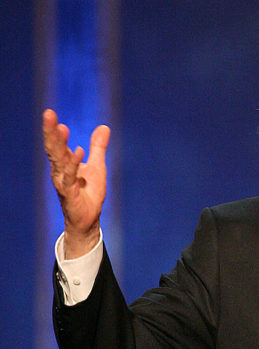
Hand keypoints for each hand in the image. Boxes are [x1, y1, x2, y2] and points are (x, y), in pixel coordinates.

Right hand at [43, 109, 109, 258]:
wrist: (88, 218)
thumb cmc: (89, 192)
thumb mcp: (97, 166)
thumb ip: (98, 147)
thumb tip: (104, 126)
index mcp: (64, 163)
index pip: (57, 144)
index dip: (54, 130)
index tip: (52, 114)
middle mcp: (60, 171)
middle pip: (54, 148)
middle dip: (51, 132)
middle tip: (48, 114)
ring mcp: (63, 182)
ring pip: (59, 160)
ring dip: (59, 144)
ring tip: (60, 128)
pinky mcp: (70, 194)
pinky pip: (70, 177)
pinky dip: (74, 164)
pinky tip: (79, 151)